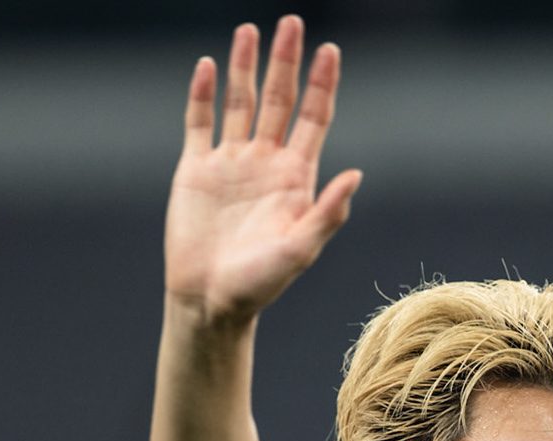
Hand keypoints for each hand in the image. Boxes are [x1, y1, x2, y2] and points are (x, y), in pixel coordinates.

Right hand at [165, 16, 361, 322]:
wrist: (210, 301)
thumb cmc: (261, 284)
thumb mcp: (301, 250)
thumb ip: (327, 213)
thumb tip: (356, 175)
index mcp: (295, 177)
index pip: (313, 118)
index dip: (322, 84)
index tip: (329, 50)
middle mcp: (265, 163)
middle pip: (278, 100)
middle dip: (285, 62)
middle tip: (291, 23)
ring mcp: (230, 163)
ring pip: (239, 103)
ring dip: (244, 67)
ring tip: (249, 31)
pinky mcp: (196, 170)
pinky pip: (200, 122)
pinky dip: (204, 94)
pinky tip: (210, 65)